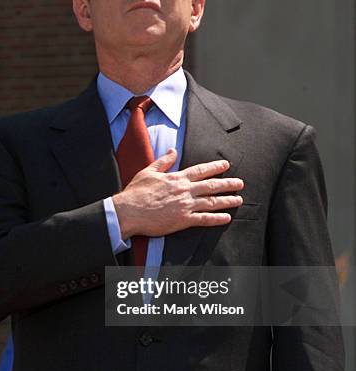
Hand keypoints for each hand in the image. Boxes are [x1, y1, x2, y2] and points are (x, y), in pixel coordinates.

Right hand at [112, 148, 243, 238]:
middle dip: (228, 184)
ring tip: (238, 199)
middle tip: (240, 184)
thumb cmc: (136, 192)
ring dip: (227, 200)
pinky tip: (226, 218)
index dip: (215, 167)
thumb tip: (172, 150)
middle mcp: (184, 190)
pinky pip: (204, 219)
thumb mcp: (148, 171)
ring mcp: (185, 205)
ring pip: (211, 202)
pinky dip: (216, 218)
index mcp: (177, 178)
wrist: (129, 211)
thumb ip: (163, 162)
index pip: (201, 170)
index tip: (225, 165)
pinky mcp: (183, 220)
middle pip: (211, 186)